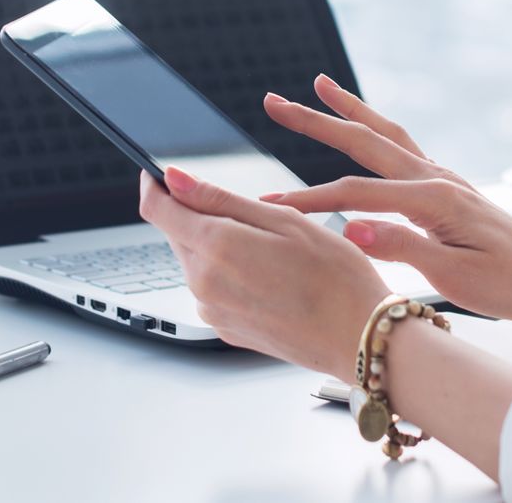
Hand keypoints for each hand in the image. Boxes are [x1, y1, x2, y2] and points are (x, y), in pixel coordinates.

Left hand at [138, 168, 390, 381]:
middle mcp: (204, 283)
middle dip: (198, 216)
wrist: (358, 337)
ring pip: (196, 262)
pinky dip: (230, 275)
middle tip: (251, 217)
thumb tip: (174, 179)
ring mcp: (212, 310)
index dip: (154, 185)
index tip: (160, 173)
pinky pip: (213, 290)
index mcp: (216, 247)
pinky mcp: (225, 329)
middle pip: (177, 234)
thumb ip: (220, 199)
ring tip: (271, 252)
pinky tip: (269, 277)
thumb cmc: (335, 276)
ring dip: (217, 247)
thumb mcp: (283, 220)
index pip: (157, 209)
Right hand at [261, 75, 511, 322]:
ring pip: (384, 133)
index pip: (356, 194)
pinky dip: (374, 129)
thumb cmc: (511, 284)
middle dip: (316, 120)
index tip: (271, 205)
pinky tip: (365, 128)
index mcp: (434, 198)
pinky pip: (402, 146)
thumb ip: (404, 247)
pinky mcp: (447, 187)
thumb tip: (352, 230)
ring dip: (348, 110)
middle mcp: (436, 177)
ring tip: (319, 86)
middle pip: (363, 141)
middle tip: (273, 101)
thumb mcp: (457, 274)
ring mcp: (442, 178)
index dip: (310, 200)